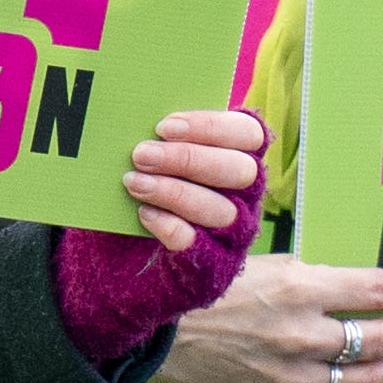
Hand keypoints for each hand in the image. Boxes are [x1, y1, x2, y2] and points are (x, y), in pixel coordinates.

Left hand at [120, 108, 264, 251]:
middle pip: (238, 170)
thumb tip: (141, 120)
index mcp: (243, 156)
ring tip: (135, 182)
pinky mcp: (215, 262)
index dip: (210, 126)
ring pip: (221, 209)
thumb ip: (166, 140)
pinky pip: (199, 244)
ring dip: (174, 192)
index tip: (164, 127)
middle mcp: (248, 193)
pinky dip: (170, 227)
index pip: (248, 133)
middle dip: (186, 159)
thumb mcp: (165, 157)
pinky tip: (145, 213)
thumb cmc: (157, 183)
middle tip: (141, 154)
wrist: (140, 247)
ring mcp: (235, 230)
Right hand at [154, 253, 382, 382]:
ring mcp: (290, 377)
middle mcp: (301, 335)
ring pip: (360, 378)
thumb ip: (304, 276)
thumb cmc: (201, 291)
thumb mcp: (255, 262)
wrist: (153, 335)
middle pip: (374, 338)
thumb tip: (344, 283)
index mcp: (298, 290)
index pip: (371, 290)